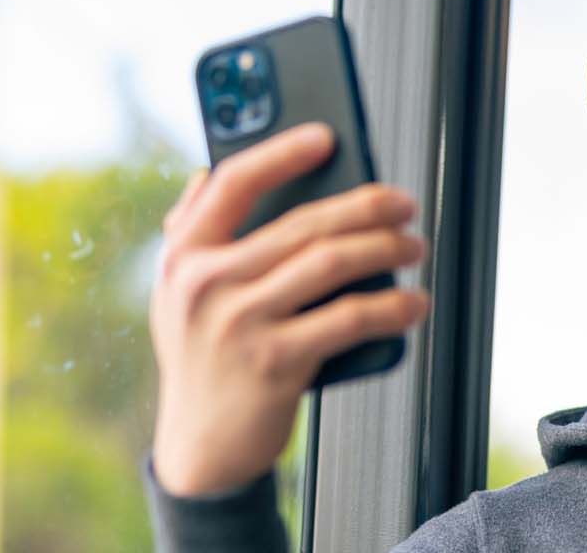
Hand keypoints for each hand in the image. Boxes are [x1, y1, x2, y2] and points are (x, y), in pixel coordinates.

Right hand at [149, 122, 429, 496]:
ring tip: (413, 247)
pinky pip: (347, 319)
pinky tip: (412, 302)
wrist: (200, 450)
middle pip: (301, 222)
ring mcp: (239, 324)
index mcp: (183, 256)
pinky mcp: (274, 363)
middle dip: (365, 206)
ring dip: (385, 249)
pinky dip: (389, 306)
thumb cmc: (201, 362)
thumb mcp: (174, 295)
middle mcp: (206, 284)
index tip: (326, 136)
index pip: (233, 182)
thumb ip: (188, 234)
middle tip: (403, 204)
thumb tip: (210, 172)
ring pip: (330, 264)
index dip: (281, 151)